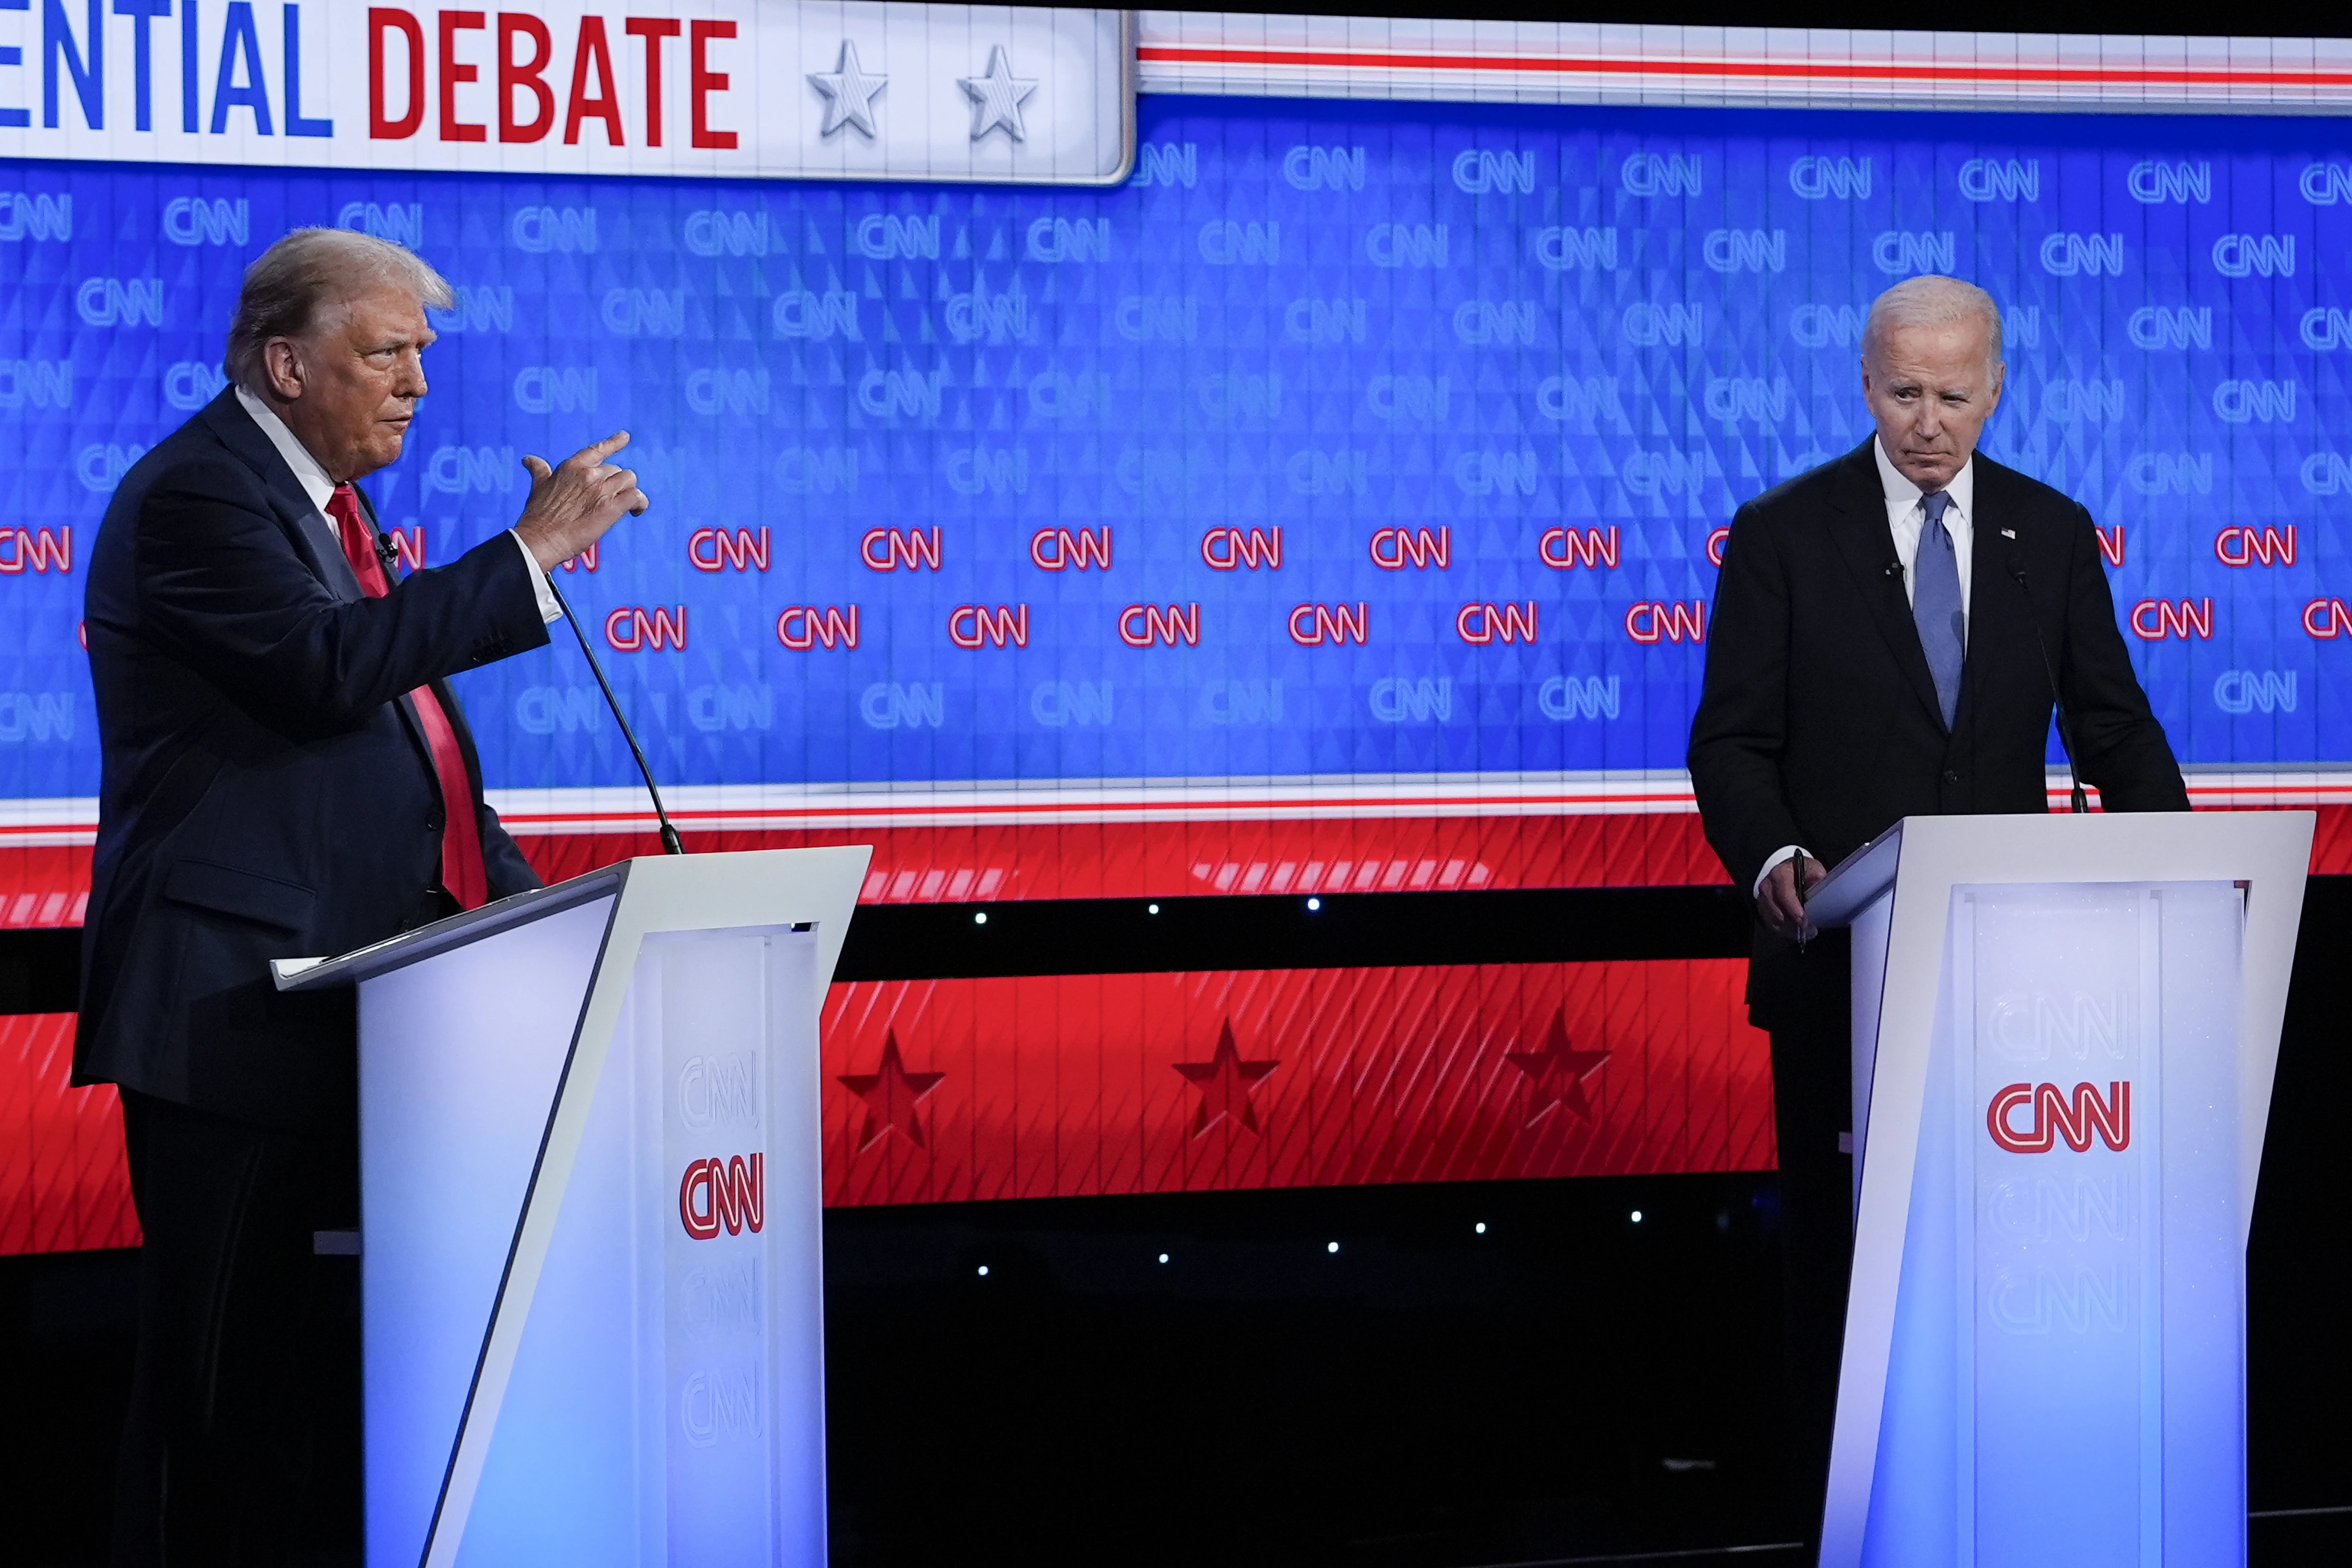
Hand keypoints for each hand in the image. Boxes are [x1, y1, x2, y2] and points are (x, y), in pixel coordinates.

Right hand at [512, 432, 649, 570]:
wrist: (540, 539)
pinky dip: (640, 503)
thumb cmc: (538, 517)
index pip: (598, 449)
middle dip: (616, 485)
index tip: (625, 437)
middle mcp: (589, 474)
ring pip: (629, 481)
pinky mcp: (612, 507)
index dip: (614, 442)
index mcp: (572, 466)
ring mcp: (601, 489)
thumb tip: (528, 459)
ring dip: (630, 492)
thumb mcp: (538, 486)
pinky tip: (635, 512)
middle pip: (617, 470)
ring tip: (626, 507)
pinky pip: (636, 496)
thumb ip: (539, 471)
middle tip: (611, 501)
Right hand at [1757, 855, 1826, 941]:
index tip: (1804, 920)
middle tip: (1810, 929)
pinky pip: (1771, 924)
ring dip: (1790, 928)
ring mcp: (1762, 899)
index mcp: (1780, 874)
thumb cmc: (1802, 872)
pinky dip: (1784, 930)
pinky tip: (1797, 931)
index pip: (1784, 893)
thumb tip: (1818, 884)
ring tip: (1806, 931)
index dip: (1793, 909)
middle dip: (1793, 922)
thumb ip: (1816, 876)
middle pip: (1777, 910)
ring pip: (1773, 920)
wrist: (1789, 872)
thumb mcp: (1812, 868)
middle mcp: (1767, 886)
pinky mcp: (1762, 909)